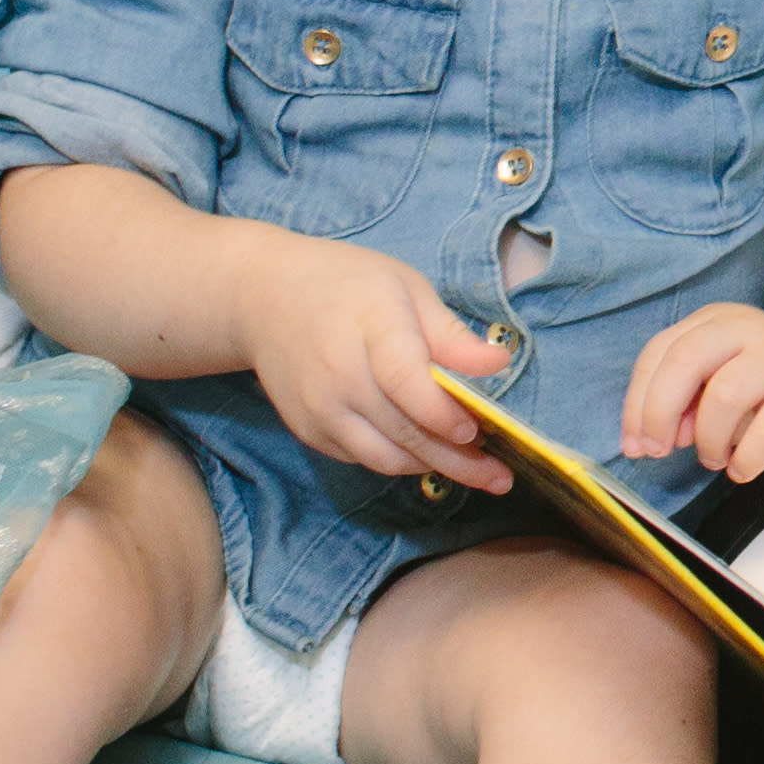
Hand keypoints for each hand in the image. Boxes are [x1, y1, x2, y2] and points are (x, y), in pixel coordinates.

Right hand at [233, 230, 512, 489]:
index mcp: (369, 326)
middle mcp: (339, 375)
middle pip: (403, 430)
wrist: (263, 299)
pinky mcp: (309, 431)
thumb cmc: (347, 286)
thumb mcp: (406, 289)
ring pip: (384, 457)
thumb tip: (498, 363)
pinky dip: (400, 460)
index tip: (477, 430)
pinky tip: (428, 452)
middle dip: (457, 459)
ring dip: (432, 467)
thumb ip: (449, 334)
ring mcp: (319, 408)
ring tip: (474, 469)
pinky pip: (363, 458)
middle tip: (499, 477)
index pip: (405, 382)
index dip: (442, 413)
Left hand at [632, 302, 763, 481]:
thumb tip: (657, 436)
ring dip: (708, 439)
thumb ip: (684, 400)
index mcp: (716, 322)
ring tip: (715, 458)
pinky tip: (742, 468)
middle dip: (659, 414)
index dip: (637, 402)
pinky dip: (745, 459)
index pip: (660, 352)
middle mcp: (748, 329)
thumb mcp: (718, 380)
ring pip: (724, 394)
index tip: (634, 444)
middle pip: (685, 360)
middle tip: (661, 452)